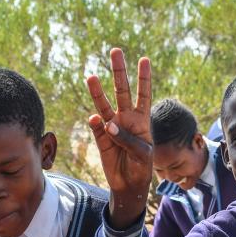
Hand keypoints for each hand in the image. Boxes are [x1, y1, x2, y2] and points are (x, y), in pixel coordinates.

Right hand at [85, 48, 153, 228]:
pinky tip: (95, 119)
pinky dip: (95, 123)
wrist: (128, 185)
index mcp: (142, 120)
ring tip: (91, 77)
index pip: (144, 95)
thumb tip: (107, 123)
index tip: (144, 59)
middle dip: (119, 72)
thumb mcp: (143, 154)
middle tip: (116, 51)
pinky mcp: (101, 139)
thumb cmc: (142, 168)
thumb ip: (128, 138)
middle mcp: (126, 119)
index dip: (144, 78)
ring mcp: (112, 128)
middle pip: (122, 91)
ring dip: (98, 92)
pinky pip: (97, 128)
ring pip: (104, 105)